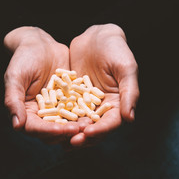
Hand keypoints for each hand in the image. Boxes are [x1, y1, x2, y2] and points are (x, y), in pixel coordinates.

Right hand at [4, 26, 78, 143]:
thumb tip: (16, 126)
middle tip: (80, 129)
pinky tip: (96, 112)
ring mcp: (57, 108)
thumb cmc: (23, 58)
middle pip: (53, 130)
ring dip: (78, 126)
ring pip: (68, 123)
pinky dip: (86, 113)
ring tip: (89, 124)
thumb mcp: (15, 77)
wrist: (40, 44)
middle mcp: (42, 114)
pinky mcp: (70, 100)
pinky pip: (79, 109)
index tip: (61, 130)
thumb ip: (13, 101)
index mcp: (26, 112)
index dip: (48, 131)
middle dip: (66, 132)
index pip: (36, 128)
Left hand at [69, 24, 138, 146]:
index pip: (110, 122)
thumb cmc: (116, 49)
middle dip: (83, 136)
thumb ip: (129, 92)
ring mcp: (86, 103)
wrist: (97, 36)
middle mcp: (102, 107)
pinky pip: (64, 109)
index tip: (88, 133)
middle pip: (94, 127)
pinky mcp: (72, 97)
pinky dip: (58, 118)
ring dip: (70, 132)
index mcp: (118, 103)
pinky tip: (49, 124)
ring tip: (59, 137)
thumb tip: (129, 118)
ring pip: (78, 122)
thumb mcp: (126, 68)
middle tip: (71, 142)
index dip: (100, 130)